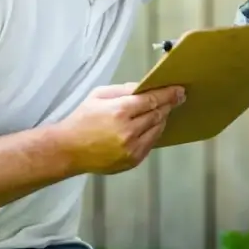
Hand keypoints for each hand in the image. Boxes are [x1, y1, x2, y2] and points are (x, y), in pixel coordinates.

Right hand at [56, 83, 185, 174]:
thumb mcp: (99, 95)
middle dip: (168, 105)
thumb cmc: (82, 119)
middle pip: (157, 114)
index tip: (179, 90)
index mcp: (119, 111)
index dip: (168, 94)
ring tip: (162, 110)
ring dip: (162, 119)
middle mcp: (128, 131)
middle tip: (176, 97)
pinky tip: (151, 126)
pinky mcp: (132, 160)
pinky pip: (150, 143)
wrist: (68, 149)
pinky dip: (153, 133)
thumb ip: (123, 90)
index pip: (152, 100)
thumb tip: (144, 87)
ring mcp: (132, 148)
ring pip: (157, 129)